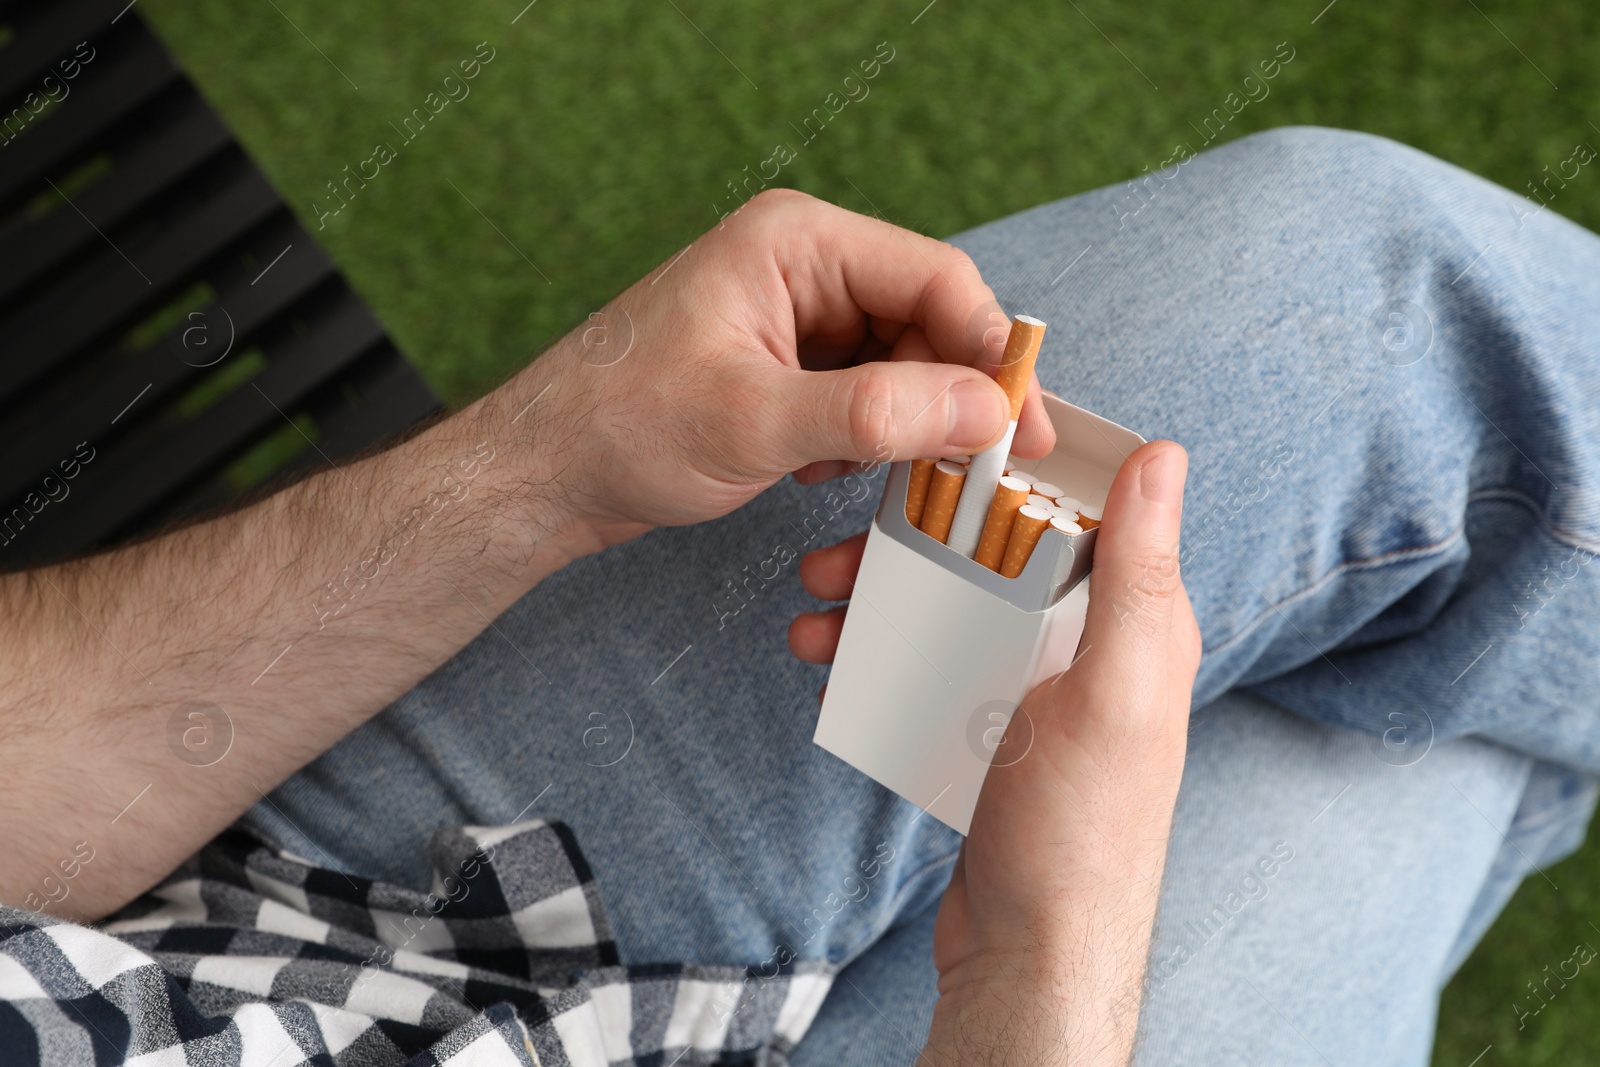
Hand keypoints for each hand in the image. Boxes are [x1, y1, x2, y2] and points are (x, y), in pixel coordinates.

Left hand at [503, 189, 1053, 548]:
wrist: (545, 474)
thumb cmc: (621, 426)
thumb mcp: (756, 422)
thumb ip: (876, 413)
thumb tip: (982, 410)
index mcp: (796, 244)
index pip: (936, 279)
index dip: (989, 350)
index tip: (1019, 423)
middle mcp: (803, 269)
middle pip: (928, 324)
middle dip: (950, 398)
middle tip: (973, 469)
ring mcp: (795, 320)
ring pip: (902, 368)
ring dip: (904, 428)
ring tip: (867, 475)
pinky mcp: (787, 369)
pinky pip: (865, 398)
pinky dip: (865, 443)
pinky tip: (818, 472)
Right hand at [791, 441, 1199, 1064]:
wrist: (1034, 954)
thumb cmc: (1082, 831)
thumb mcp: (1114, 691)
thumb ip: (1137, 576)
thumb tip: (1165, 455)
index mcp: (1137, 625)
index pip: (1082, 511)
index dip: (1013, 472)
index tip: (938, 447)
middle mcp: (1091, 646)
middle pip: (997, 553)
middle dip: (912, 538)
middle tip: (833, 550)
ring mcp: (1037, 688)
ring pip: (954, 604)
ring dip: (881, 594)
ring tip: (813, 606)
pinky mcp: (992, 726)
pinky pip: (933, 661)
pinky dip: (882, 650)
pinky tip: (835, 658)